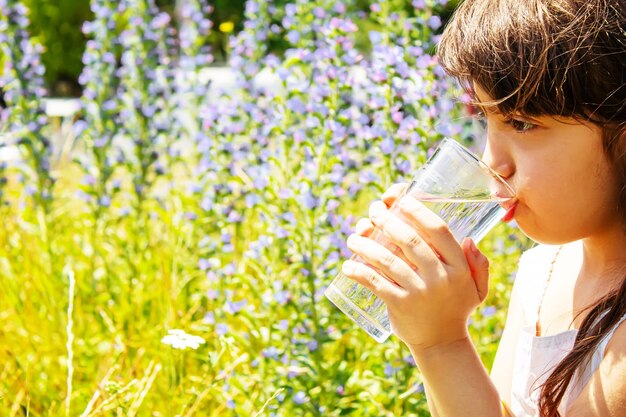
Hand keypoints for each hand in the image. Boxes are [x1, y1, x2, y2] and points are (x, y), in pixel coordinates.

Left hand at [343, 183, 489, 349]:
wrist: (442, 343)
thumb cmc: (456, 308)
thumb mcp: (477, 287)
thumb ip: (478, 264)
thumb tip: (468, 239)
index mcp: (458, 267)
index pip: (439, 231)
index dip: (419, 212)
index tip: (402, 200)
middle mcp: (440, 277)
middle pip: (410, 241)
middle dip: (387, 221)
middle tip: (373, 211)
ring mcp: (419, 292)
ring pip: (388, 261)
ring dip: (366, 245)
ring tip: (352, 238)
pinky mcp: (400, 305)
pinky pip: (376, 283)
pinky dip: (359, 273)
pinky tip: (347, 266)